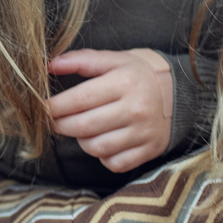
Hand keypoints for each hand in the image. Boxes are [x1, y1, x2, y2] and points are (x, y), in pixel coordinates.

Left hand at [47, 47, 173, 173]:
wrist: (181, 93)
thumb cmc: (139, 75)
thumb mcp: (115, 60)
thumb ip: (81, 60)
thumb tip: (50, 66)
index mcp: (126, 82)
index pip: (80, 98)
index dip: (55, 106)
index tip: (42, 107)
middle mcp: (136, 109)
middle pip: (84, 126)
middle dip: (60, 125)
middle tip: (54, 120)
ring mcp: (143, 133)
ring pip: (96, 147)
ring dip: (81, 140)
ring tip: (82, 128)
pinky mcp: (149, 151)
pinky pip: (113, 163)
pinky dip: (102, 155)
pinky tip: (103, 141)